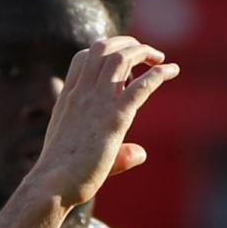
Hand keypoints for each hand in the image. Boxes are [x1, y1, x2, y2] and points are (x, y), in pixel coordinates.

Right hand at [32, 36, 177, 207]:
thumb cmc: (64, 175)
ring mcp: (98, 102)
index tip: (121, 61)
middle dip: (126, 43)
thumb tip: (140, 153)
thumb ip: (115, 150)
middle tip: (145, 52)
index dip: (103, 51)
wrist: (54, 184)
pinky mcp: (116, 117)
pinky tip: (173, 70)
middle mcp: (82, 93)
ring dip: (143, 51)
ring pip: (122, 58)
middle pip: (103, 48)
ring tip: (159, 57)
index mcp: (68, 98)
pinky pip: (142, 85)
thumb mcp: (82, 154)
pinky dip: (160, 73)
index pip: (83, 58)